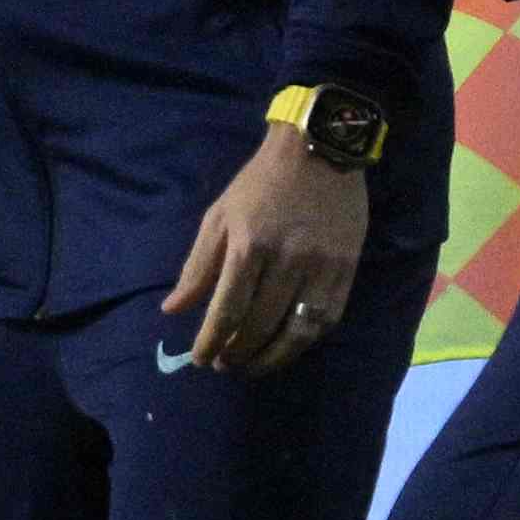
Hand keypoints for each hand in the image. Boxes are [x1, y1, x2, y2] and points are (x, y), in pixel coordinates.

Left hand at [165, 130, 369, 375]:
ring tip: (252, 367)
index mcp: (248, 246)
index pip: (227, 310)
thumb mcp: (218, 216)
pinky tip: (287, 348)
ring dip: (272, 358)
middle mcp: (286, 261)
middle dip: (238, 353)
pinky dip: (304, 341)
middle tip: (224, 365)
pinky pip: (327, 319)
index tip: (200, 359)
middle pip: (260, 325)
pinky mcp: (347, 270)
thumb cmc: (259, 184)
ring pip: (297, 331)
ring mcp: (321, 267)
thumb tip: (172, 310)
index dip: (212, 342)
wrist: (318, 152)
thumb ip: (197, 266)